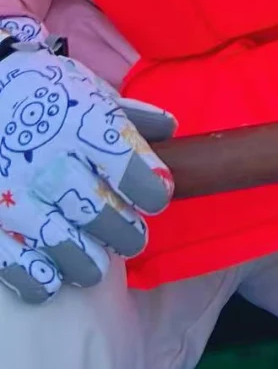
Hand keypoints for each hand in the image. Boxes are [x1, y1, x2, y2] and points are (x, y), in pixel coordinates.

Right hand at [0, 16, 175, 304]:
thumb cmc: (41, 92)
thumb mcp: (85, 89)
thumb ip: (128, 115)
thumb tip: (170, 131)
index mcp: (79, 125)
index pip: (129, 167)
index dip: (152, 189)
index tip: (156, 196)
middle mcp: (48, 163)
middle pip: (101, 213)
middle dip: (127, 233)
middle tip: (131, 236)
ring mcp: (15, 196)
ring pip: (64, 245)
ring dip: (90, 262)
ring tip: (97, 262)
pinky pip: (17, 265)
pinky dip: (42, 279)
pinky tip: (55, 276)